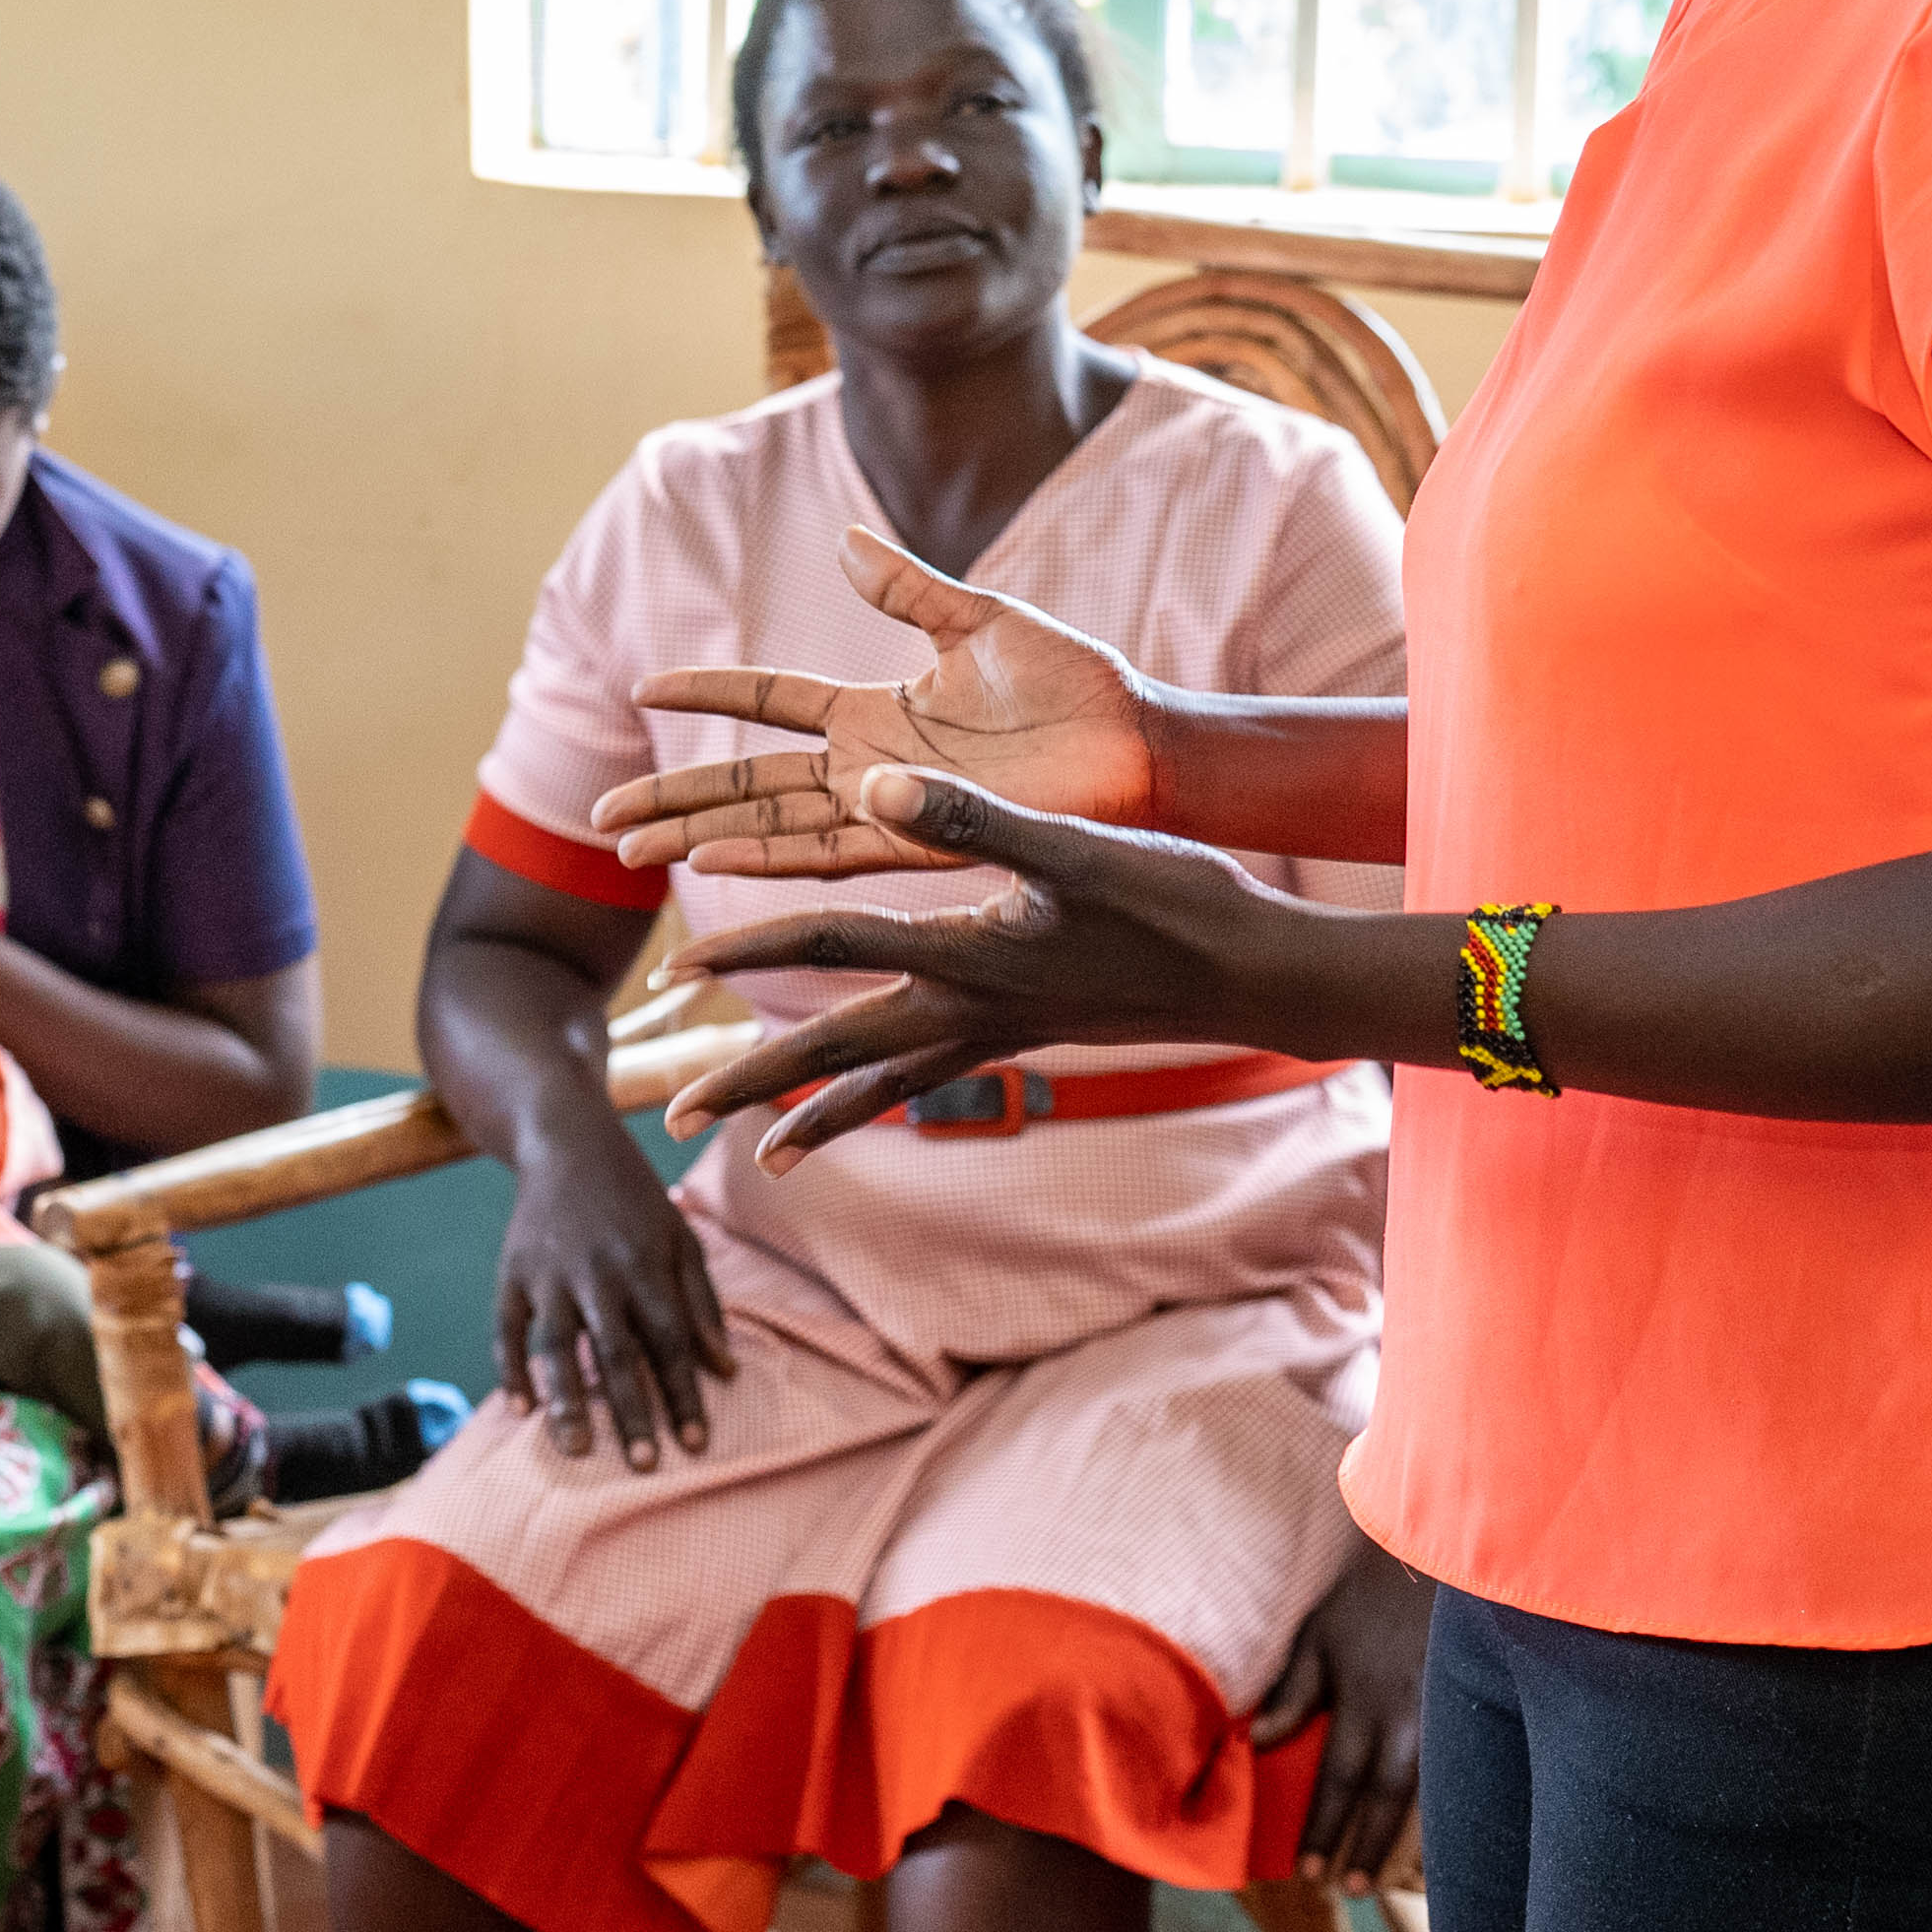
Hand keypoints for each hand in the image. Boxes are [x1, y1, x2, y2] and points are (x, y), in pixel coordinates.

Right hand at [491, 1117, 734, 1468]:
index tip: (696, 1444)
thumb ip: (702, 1303)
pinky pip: (506, 1329)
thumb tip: (725, 1369)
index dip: (684, 1394)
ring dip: (567, 1400)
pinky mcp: (511, 1273)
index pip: (670, 1342)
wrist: (566, 1141)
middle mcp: (598, 1273)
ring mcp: (549, 1274)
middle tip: (643, 1464)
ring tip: (576, 1449)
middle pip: (615, 1353)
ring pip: (555, 1346)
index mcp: (646, 1266)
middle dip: (631, 1411)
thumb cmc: (635, 1198)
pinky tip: (521, 1410)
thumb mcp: (680, 1237)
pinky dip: (510, 1369)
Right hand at [591, 529, 1165, 876]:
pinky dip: (770, 858)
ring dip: (702, 835)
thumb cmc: (1080, 687)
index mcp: (878, 709)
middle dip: (676, 797)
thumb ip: (909, 590)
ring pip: (772, 826)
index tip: (646, 682)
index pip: (769, 701)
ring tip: (631, 847)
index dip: (710, 690)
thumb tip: (843, 540)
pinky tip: (716, 861)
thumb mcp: (982, 620)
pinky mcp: (923, 839)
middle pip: (748, 781)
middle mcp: (870, 765)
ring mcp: (890, 806)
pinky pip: (829, 853)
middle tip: (607, 817)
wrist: (1143, 746)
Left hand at [660, 774, 1360, 1167]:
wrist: (1259, 976)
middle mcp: (969, 1008)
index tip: (678, 967)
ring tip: (761, 1153)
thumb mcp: (1071, 846)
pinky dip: (890, 1095)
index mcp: (965, 957)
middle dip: (751, 1084)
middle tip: (672, 1121)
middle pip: (834, 1052)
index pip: (829, 947)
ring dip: (815, 1111)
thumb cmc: (1177, 903)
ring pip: (884, 1080)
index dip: (749, 947)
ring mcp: (1000, 1030)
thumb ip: (969, 814)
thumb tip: (866, 777)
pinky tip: (879, 1097)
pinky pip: (934, 1075)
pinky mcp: (1029, 1033)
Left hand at [1248, 1535, 1433, 1884]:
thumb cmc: (1362, 1602)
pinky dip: (1443, 1810)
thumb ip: (1293, 1692)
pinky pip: (1454, 1773)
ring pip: (1426, 1793)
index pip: (1339, 1779)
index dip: (1323, 1828)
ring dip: (1404, 1838)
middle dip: (1365, 1848)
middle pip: (1385, 1798)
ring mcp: (1446, 1717)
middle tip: (1347, 1892)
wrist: (1433, 1564)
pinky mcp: (1469, 1713)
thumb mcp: (1316, 1637)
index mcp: (1365, 1701)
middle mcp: (1408, 1717)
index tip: (1306, 1871)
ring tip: (1385, 1877)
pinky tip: (1437, 1839)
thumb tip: (1256, 1743)